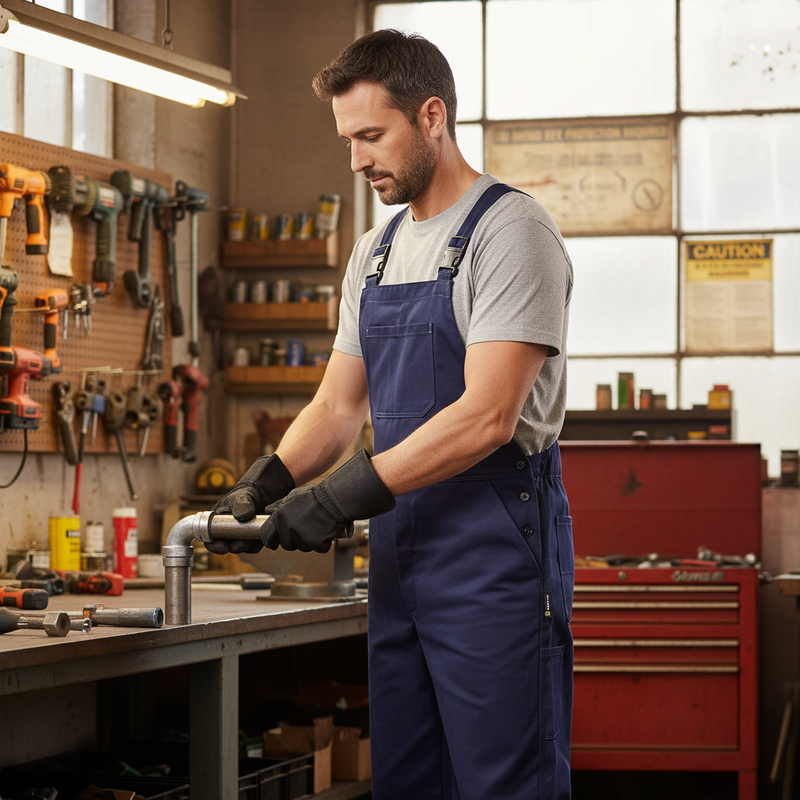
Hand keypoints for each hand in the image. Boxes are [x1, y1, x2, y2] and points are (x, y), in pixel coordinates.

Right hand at [207, 454, 294, 554]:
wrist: (262, 496)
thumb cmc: (245, 495)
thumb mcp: (241, 497)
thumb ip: (241, 505)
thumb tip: (242, 516)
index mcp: (216, 524)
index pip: (210, 540)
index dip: (214, 546)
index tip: (223, 547)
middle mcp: (226, 533)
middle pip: (226, 547)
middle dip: (234, 547)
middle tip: (240, 544)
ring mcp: (239, 538)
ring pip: (241, 549)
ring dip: (247, 546)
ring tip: (253, 537)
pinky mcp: (252, 540)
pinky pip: (253, 548)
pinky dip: (257, 544)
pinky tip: (260, 534)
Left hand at [260, 449, 394, 552]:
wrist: (335, 499)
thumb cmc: (315, 496)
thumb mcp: (293, 496)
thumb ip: (279, 506)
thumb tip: (267, 511)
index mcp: (280, 516)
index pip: (267, 535)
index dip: (270, 540)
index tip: (273, 543)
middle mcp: (288, 527)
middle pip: (286, 544)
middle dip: (293, 540)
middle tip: (304, 530)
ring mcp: (302, 537)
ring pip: (302, 547)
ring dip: (308, 541)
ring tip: (316, 527)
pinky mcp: (316, 543)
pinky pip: (318, 548)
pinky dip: (323, 543)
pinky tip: (325, 531)